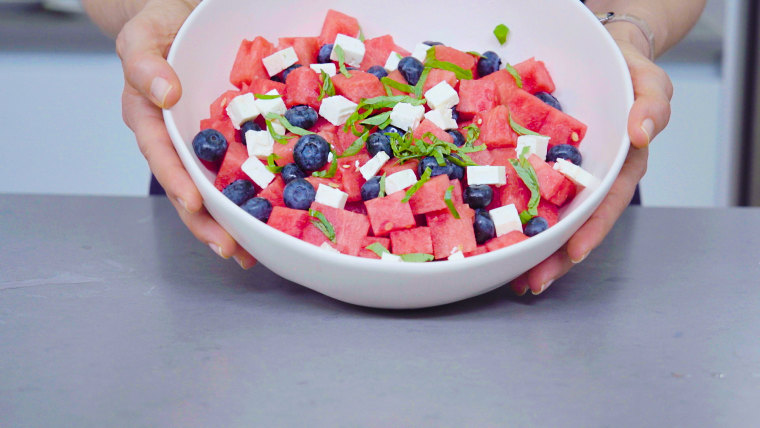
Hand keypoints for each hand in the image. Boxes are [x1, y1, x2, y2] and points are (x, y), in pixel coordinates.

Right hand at [117, 0, 256, 268]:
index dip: (178, 183)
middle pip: (190, 187)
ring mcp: (208, 140)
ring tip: (253, 251)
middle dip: (208, 223)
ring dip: (234, 219)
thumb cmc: (159, 25)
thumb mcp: (143, 36)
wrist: (184, 14)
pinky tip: (278, 211)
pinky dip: (260, 189)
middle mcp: (179, 138)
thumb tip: (166, 93)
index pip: (162, 157)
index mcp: (150, 119)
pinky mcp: (236, 134)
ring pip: (218, 185)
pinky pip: (248, 163)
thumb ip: (144, 63)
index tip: (195, 206)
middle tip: (230, 250)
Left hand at [510, 32, 672, 295]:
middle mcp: (590, 177)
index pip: (606, 205)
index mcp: (619, 167)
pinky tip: (490, 230)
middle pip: (573, 222)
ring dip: (530, 244)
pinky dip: (509, 208)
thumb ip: (652, 104)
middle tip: (531, 282)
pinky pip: (523, 185)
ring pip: (548, 214)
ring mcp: (562, 172)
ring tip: (508, 274)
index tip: (573, 254)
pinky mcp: (537, 159)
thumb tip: (641, 133)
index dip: (591, 231)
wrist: (604, 56)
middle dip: (554, 256)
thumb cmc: (629, 70)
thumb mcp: (650, 79)